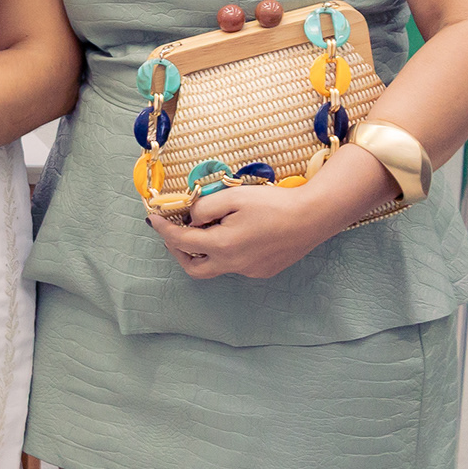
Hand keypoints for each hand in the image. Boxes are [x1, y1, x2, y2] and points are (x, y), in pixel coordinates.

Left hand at [148, 185, 341, 279]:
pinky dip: (224, 252)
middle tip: (174, 233)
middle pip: (194, 268)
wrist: (313, 217)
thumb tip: (190, 218)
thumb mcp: (232, 197)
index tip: (154, 218)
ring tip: (203, 229)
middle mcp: (234, 264)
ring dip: (203, 252)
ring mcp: (250, 271)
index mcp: (222, 246)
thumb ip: (204, 208)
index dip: (164, 229)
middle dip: (178, 252)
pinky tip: (232, 234)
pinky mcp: (264, 271)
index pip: (181, 242)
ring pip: (215, 267)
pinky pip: (235, 265)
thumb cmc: (273, 203)